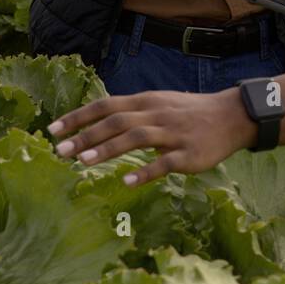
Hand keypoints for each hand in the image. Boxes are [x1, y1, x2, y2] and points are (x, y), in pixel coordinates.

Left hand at [47, 87, 254, 184]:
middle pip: (116, 121)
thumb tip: (96, 123)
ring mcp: (173, 133)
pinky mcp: (188, 153)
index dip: (78, 117)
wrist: (232, 116)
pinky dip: (145, 172)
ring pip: (136, 138)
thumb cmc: (189, 113)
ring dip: (108, 149)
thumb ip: (131, 113)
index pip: (105, 105)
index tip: (53, 129)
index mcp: (146, 102)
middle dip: (85, 135)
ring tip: (82, 161)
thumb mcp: (158, 104)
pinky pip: (165, 163)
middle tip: (58, 151)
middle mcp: (156, 114)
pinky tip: (127, 182)